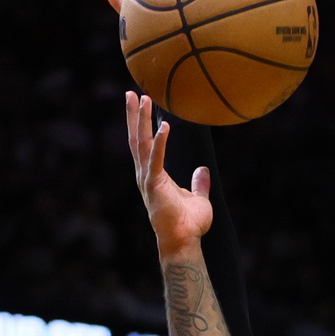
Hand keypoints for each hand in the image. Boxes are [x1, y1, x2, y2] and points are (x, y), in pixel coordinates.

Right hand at [126, 91, 211, 253]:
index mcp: (153, 176)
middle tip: (131, 92)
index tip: (142, 104)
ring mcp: (148, 179)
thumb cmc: (189, 225)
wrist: (183, 242)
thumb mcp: (198, 198)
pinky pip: (157, 159)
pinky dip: (160, 142)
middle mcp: (146, 174)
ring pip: (141, 144)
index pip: (144, 145)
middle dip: (134, 115)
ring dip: (141, 120)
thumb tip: (203, 170)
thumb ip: (199, 183)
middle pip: (137, 139)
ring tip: (141, 98)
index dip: (142, 124)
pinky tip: (165, 126)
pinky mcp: (155, 185)